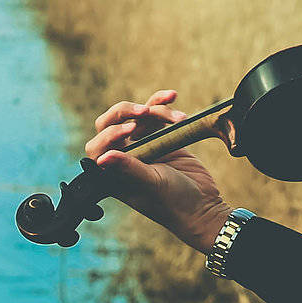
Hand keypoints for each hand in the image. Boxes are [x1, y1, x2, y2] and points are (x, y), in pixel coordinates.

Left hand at [86, 89, 231, 253]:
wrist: (204, 205)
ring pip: (138, 116)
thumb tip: (102, 158)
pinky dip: (163, 104)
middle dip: (125, 112)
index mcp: (113, 173)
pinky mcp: (162, 137)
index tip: (131, 130)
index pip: (98, 146)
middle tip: (144, 111)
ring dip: (156, 110)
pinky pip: (157, 115)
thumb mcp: (151, 185)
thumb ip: (129, 168)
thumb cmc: (173, 203)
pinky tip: (172, 97)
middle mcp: (125, 157)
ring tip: (178, 119)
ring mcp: (143, 145)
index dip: (110, 133)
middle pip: (112, 123)